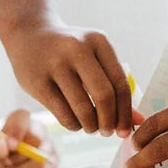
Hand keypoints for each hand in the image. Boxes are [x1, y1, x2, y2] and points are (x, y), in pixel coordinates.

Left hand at [0, 108, 54, 167]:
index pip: (23, 117)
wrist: (4, 164)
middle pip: (36, 140)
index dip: (17, 131)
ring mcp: (49, 145)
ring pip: (41, 160)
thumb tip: (4, 145)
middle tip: (2, 167)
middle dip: (18, 158)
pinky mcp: (53, 162)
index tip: (9, 146)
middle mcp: (39, 129)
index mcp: (21, 118)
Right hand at [2, 21, 131, 137]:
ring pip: (82, 109)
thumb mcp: (95, 60)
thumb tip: (139, 122)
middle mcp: (78, 49)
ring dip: (91, 126)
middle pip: (104, 96)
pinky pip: (62, 114)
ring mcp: (55, 64)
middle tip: (107, 132)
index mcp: (98, 41)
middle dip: (109, 122)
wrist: (29, 35)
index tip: (124, 131)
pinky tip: (75, 122)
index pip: (120, 83)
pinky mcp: (37, 82)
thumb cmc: (71, 54)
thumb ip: (116, 88)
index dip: (125, 112)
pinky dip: (73, 125)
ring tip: (91, 127)